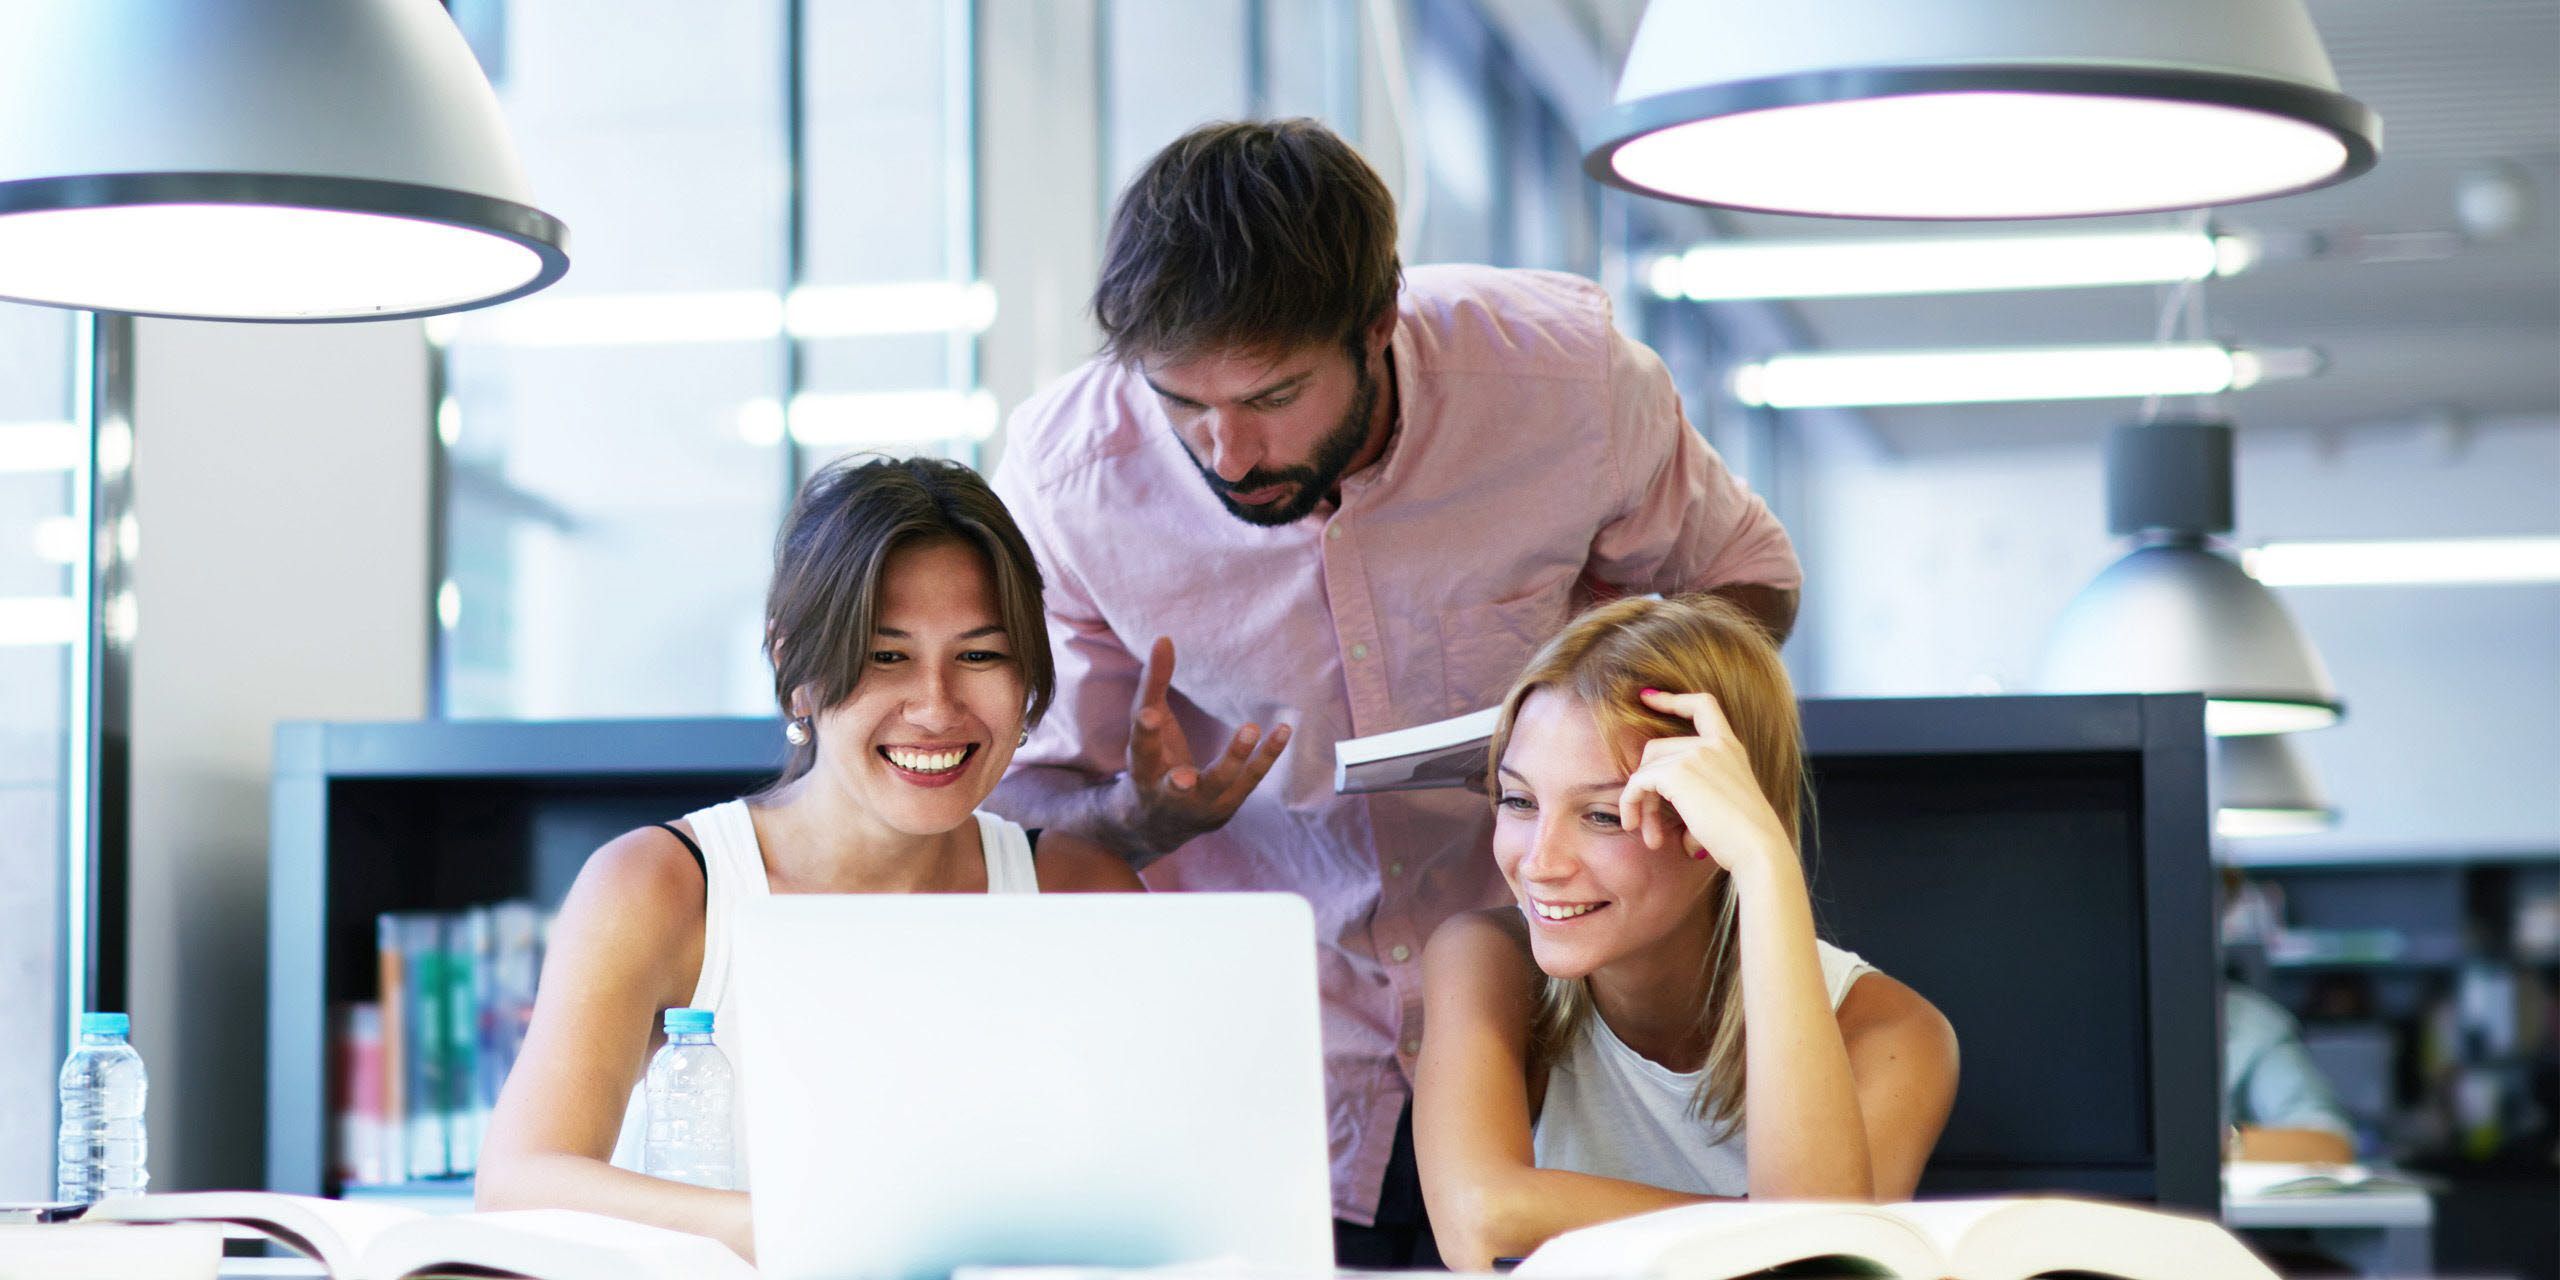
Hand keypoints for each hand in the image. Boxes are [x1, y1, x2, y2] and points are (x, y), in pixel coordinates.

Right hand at [1114, 636, 1289, 854]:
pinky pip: (1249, 779)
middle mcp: (1168, 795)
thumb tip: (1164, 638)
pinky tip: (1284, 730)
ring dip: (1234, 758)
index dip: (1146, 732)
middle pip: (1175, 785)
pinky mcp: (1226, 806)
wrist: (1157, 824)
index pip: (1142, 749)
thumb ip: (1154, 683)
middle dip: (1179, 780)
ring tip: (1251, 728)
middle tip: (1184, 776)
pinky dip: (1266, 756)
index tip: (1148, 714)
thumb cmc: (1151, 763)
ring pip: (1218, 784)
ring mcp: (1200, 805)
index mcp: (1142, 771)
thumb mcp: (1147, 725)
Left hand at [1617, 688, 1792, 883]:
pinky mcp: (1677, 772)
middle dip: (1646, 786)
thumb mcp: (1724, 807)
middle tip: (1648, 823)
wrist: (1758, 849)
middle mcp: (1714, 745)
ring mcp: (1696, 754)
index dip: (1672, 699)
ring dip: (1641, 803)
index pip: (1703, 705)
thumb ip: (1695, 802)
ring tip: (1649, 836)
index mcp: (1730, 747)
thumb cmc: (1745, 840)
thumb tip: (1666, 829)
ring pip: (1646, 768)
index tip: (1647, 697)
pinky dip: (1631, 803)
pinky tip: (1636, 826)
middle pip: (1657, 749)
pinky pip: (1638, 782)